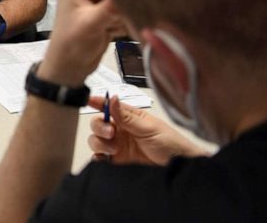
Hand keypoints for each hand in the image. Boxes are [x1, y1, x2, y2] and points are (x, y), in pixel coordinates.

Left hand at [41, 0, 127, 85]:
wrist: (69, 67)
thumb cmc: (72, 44)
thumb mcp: (92, 23)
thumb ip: (112, 6)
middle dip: (125, 3)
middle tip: (129, 16)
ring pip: (124, 0)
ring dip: (125, 15)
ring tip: (115, 28)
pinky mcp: (106, 11)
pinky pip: (125, 11)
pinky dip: (125, 22)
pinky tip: (115, 32)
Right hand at [87, 95, 205, 165]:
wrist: (178, 168)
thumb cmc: (171, 144)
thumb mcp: (149, 127)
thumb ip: (127, 116)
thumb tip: (111, 98)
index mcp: (128, 117)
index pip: (108, 106)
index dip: (96, 102)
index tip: (87, 100)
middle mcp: (121, 130)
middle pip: (98, 124)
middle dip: (99, 127)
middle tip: (111, 133)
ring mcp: (118, 146)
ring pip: (96, 140)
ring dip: (100, 143)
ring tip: (114, 148)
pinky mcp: (117, 162)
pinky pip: (100, 158)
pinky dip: (98, 158)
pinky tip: (105, 158)